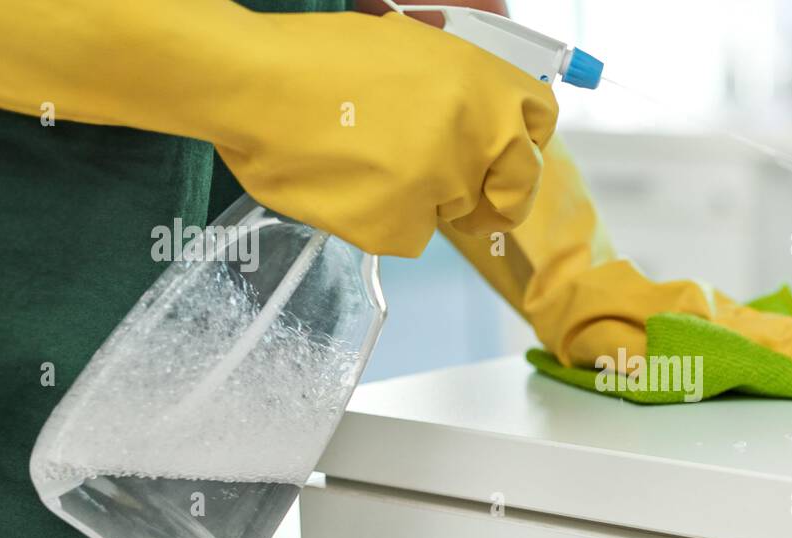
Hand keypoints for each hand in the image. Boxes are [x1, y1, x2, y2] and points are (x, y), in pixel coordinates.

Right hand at [0, 1, 557, 257]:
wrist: (251, 83)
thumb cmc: (318, 58)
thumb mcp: (409, 49)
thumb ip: (457, 90)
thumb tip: (481, 120)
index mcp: (484, 84)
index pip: (540, 124)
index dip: (525, 146)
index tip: (510, 162)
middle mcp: (476, 137)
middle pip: (513, 184)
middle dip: (493, 194)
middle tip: (458, 193)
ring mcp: (441, 187)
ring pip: (451, 210)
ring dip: (421, 198)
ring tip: (364, 161)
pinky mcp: (400, 228)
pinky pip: (405, 234)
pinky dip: (380, 220)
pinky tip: (345, 185)